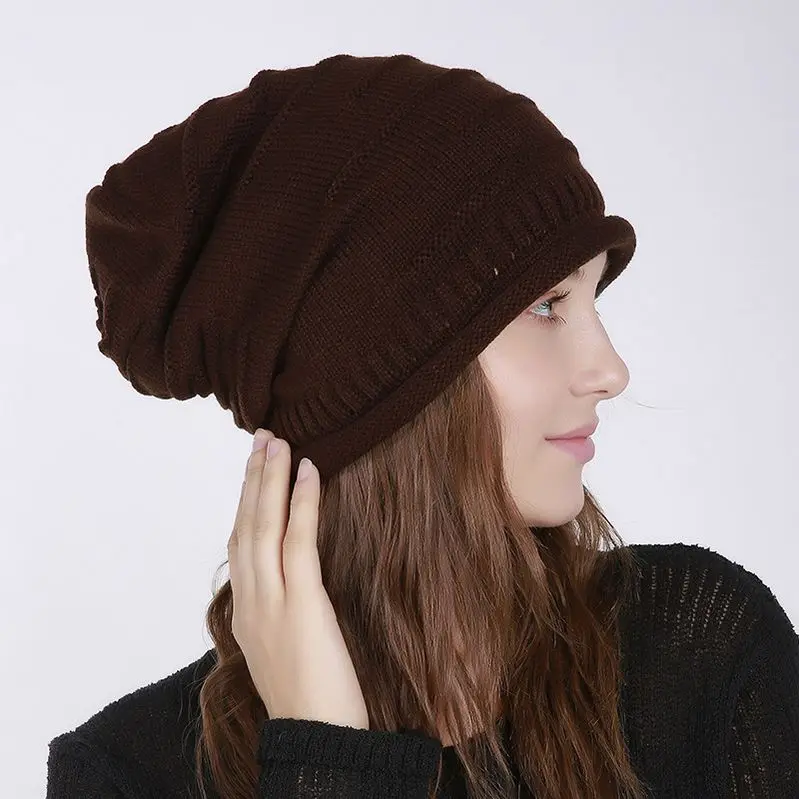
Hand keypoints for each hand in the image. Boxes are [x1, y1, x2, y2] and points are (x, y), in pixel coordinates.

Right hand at [227, 429, 369, 730]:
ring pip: (263, 527)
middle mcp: (250, 603)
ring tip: (277, 441)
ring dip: (270, 479)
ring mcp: (271, 603)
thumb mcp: (284, 649)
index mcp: (245, 614)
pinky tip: (308, 472)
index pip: (239, 547)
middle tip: (261, 439)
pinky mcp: (302, 604)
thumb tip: (295, 581)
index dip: (244, 505)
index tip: (253, 472)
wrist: (319, 741)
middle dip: (251, 480)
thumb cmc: (310, 699)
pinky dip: (301, 503)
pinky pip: (299, 542)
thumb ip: (281, 612)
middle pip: (244, 527)